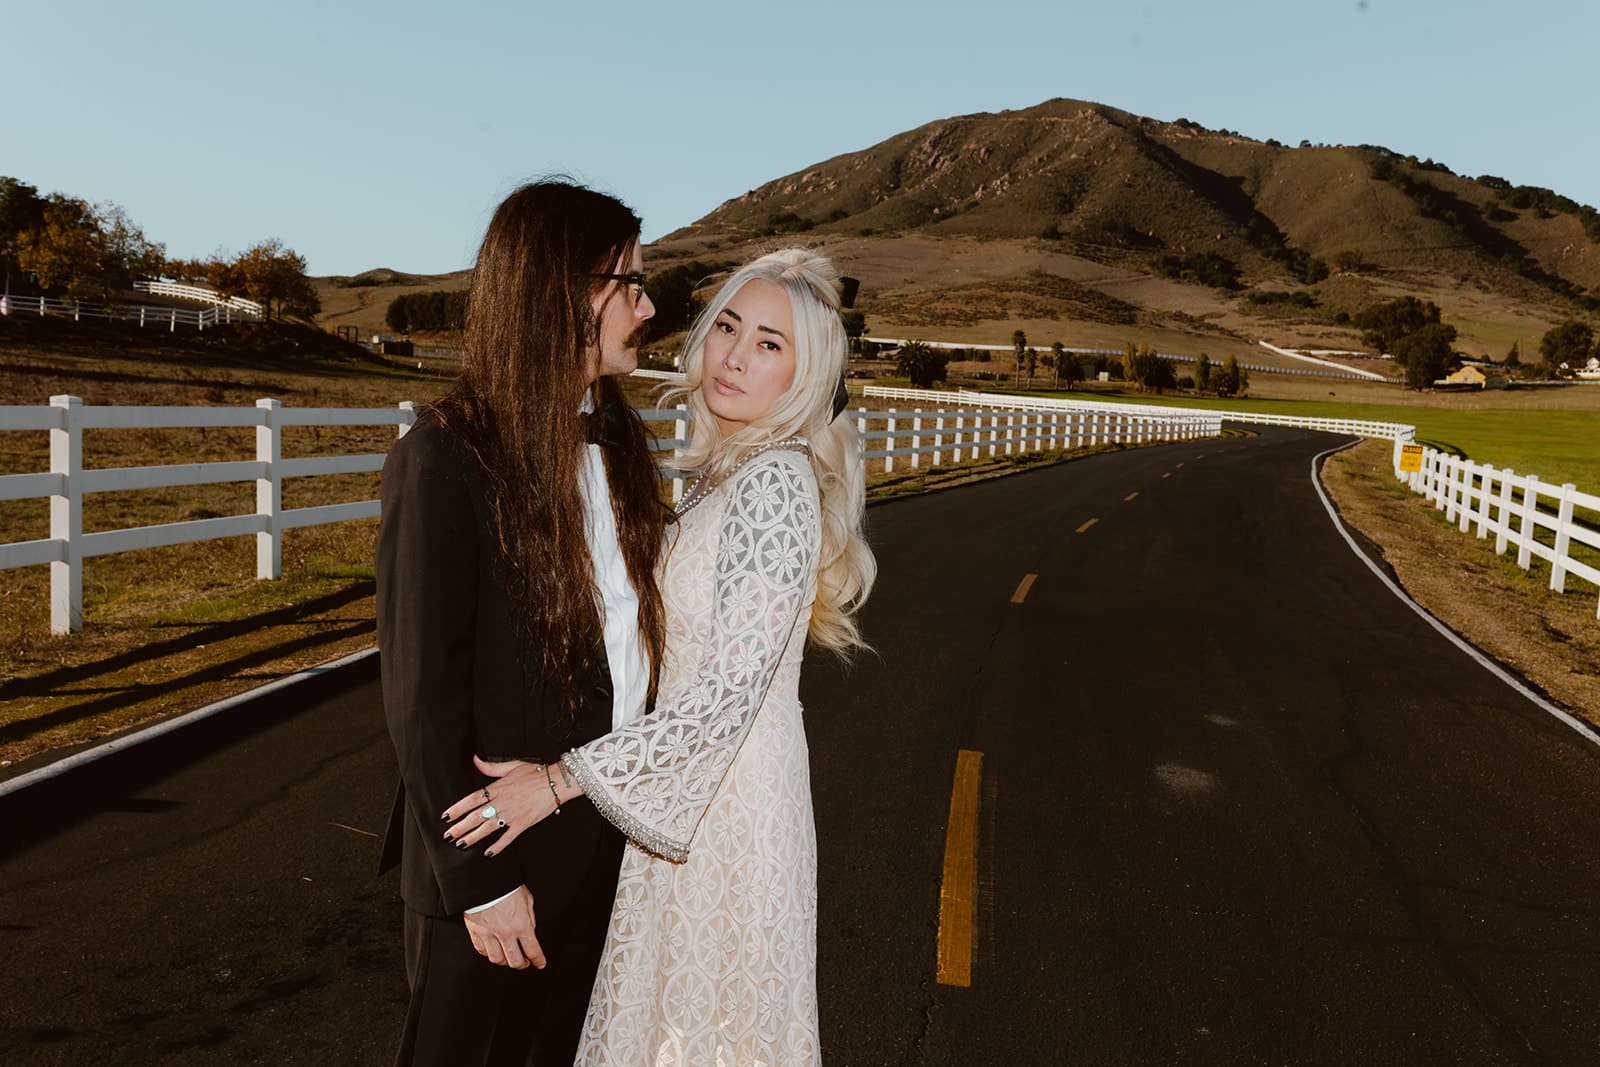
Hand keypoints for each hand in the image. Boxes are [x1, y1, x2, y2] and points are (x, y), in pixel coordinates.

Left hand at [442, 757, 569, 855]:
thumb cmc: (535, 773)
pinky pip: (507, 837)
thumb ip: (490, 767)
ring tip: (461, 844)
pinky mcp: (522, 824)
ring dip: (472, 837)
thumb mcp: (511, 766)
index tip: (446, 817)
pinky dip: (497, 846)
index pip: (472, 800)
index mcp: (497, 788)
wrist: (555, 782)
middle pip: (476, 816)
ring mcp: (511, 814)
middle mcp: (502, 802)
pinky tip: (488, 853)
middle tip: (448, 836)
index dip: (457, 809)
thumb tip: (475, 760)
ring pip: (487, 828)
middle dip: (460, 827)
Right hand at [463, 885, 543, 968]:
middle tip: (525, 963)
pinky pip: (481, 950)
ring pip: (497, 959)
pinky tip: (492, 950)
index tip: (540, 963)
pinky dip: (488, 953)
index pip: (533, 951)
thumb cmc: (506, 886)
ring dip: (504, 961)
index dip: (539, 960)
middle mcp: (505, 933)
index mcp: (521, 925)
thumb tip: (530, 931)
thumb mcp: (527, 900)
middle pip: (515, 961)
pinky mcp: (475, 932)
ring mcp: (489, 934)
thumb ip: (529, 918)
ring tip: (508, 958)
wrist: (484, 879)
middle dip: (522, 965)